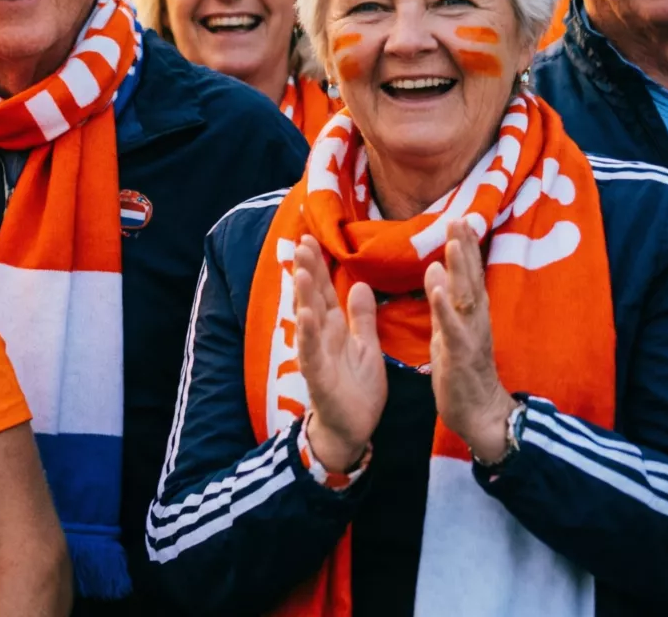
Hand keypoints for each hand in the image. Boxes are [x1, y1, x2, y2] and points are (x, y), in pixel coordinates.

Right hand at [289, 236, 385, 475]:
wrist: (353, 428)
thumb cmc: (357, 388)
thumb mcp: (367, 347)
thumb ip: (361, 317)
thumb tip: (359, 284)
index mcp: (334, 328)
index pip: (324, 291)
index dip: (318, 266)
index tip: (311, 238)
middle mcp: (321, 337)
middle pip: (312, 298)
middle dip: (307, 271)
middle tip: (301, 243)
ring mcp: (316, 354)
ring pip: (308, 320)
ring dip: (303, 296)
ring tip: (300, 271)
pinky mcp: (318, 375)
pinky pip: (311, 351)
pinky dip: (308, 333)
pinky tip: (306, 315)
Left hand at [426, 235, 515, 463]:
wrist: (478, 413)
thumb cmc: (461, 370)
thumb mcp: (446, 330)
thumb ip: (443, 300)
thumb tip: (434, 268)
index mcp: (469, 314)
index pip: (466, 274)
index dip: (463, 247)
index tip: (458, 217)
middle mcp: (474, 320)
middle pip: (470, 278)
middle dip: (464, 248)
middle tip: (459, 217)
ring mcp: (470, 336)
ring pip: (465, 298)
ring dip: (459, 270)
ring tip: (452, 242)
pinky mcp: (460, 356)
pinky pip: (452, 329)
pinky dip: (445, 309)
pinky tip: (437, 289)